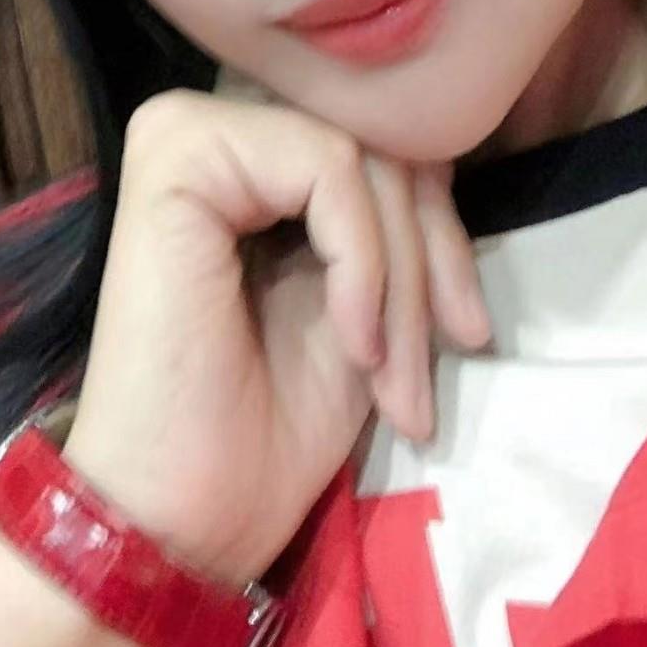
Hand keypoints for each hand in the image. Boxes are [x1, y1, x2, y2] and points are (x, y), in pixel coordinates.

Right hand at [61, 88, 491, 589]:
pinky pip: (328, 167)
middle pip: (380, 148)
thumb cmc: (267, 425)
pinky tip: (353, 344)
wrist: (182, 519)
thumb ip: (394, 221)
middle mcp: (210, 126)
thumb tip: (458, 150)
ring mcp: (187, 130)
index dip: (442, 232)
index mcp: (247, 159)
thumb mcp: (367, 304)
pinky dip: (364, 262)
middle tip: (445, 357)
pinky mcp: (178, 152)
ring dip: (404, 281)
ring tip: (395, 381)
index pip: (383, 146)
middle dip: (433, 260)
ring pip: (363, 158)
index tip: (468, 331)